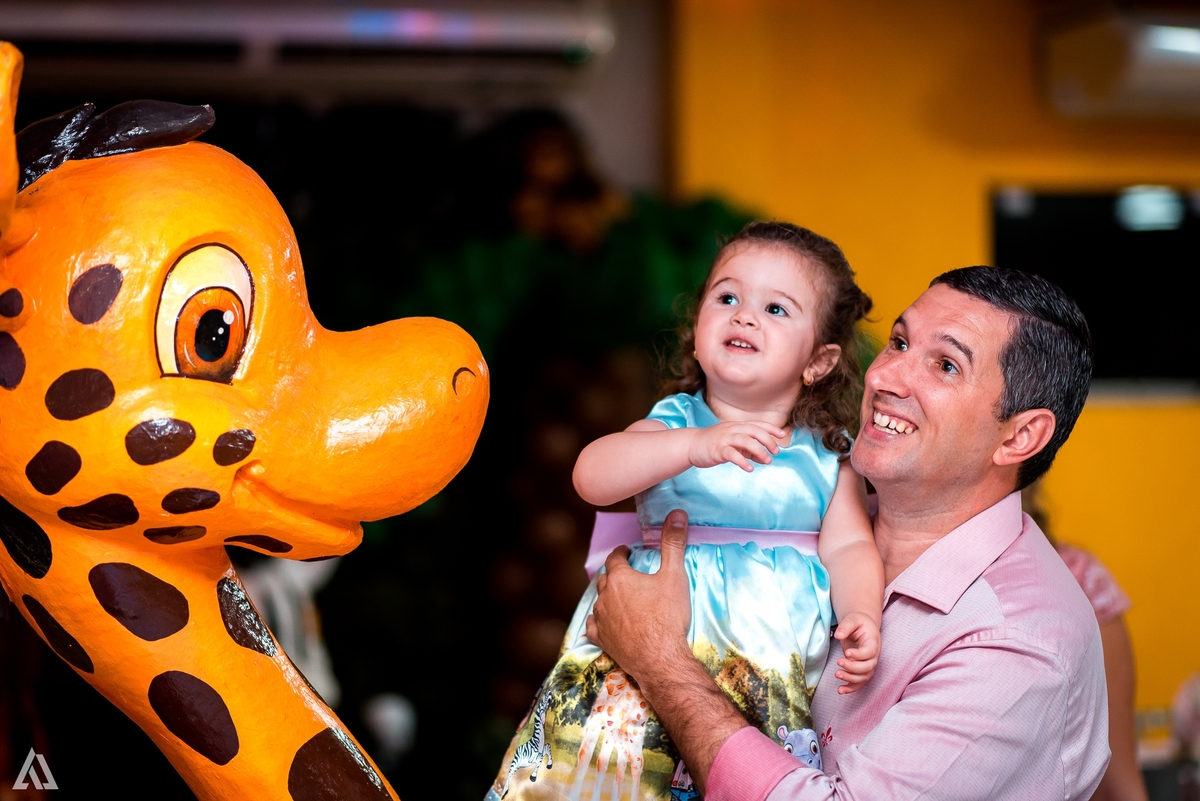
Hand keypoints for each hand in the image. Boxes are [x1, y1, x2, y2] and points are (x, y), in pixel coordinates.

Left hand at [586, 508, 691, 677]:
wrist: (659, 658)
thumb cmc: (667, 616)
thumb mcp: (674, 576)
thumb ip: (673, 543)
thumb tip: (677, 514)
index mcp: (620, 578)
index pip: (615, 559)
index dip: (620, 553)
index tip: (626, 552)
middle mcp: (605, 596)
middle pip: (605, 579)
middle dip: (613, 573)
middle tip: (625, 573)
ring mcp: (601, 619)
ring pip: (598, 601)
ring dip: (607, 596)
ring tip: (617, 596)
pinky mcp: (602, 639)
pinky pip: (593, 626)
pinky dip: (598, 621)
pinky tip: (602, 622)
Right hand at [687, 421, 786, 471]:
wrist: (691, 445)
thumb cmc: (714, 444)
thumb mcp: (733, 444)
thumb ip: (749, 450)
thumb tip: (765, 458)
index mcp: (737, 426)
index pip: (758, 424)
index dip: (771, 428)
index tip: (783, 435)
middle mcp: (732, 429)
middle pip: (754, 431)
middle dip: (768, 440)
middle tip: (776, 452)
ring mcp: (724, 439)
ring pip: (745, 441)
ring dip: (759, 451)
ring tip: (767, 461)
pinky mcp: (717, 450)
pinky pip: (732, 454)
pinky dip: (743, 461)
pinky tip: (749, 469)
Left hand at [833, 611, 879, 693]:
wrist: (863, 626)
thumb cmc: (859, 622)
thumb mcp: (853, 619)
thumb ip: (846, 626)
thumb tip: (838, 635)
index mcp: (873, 642)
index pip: (870, 652)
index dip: (859, 655)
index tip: (847, 652)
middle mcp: (873, 655)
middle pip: (868, 667)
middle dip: (853, 667)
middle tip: (839, 662)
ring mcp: (868, 664)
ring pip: (864, 677)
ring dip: (850, 679)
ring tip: (837, 674)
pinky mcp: (861, 670)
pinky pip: (859, 683)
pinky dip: (851, 688)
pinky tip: (840, 690)